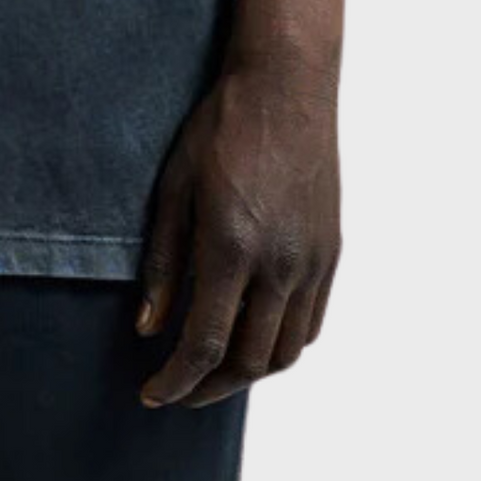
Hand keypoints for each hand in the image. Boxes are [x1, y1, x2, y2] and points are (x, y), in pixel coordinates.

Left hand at [133, 53, 340, 408]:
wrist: (286, 85)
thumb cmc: (221, 127)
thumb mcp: (174, 188)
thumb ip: (164, 264)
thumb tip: (149, 329)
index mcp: (233, 248)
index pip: (206, 344)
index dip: (176, 381)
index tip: (152, 395)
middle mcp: (280, 264)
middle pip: (249, 361)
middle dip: (209, 388)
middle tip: (178, 389)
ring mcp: (312, 261)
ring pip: (285, 352)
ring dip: (248, 373)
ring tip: (214, 370)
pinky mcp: (331, 253)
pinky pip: (311, 324)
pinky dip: (281, 346)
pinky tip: (254, 337)